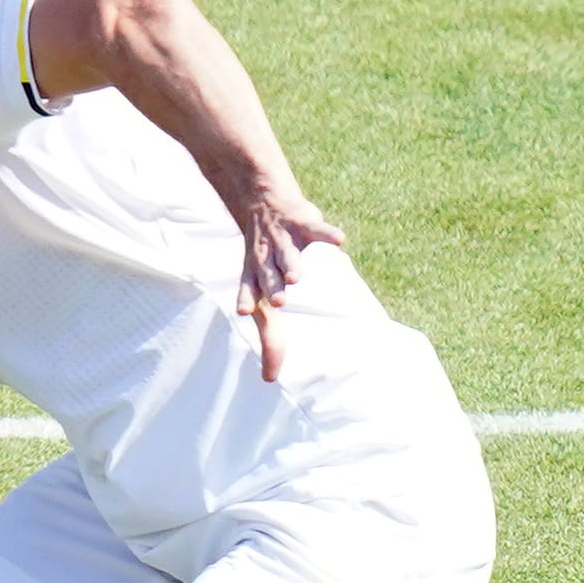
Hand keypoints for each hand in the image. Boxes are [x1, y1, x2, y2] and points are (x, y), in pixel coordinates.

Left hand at [225, 189, 349, 382]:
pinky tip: (340, 240)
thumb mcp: (260, 294)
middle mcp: (267, 258)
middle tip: (279, 300)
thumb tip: (268, 379)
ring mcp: (285, 240)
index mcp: (255, 275)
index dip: (247, 299)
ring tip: (297, 276)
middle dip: (273, 286)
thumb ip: (268, 338)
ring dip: (293, 264)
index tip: (244, 312)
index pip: (250, 290)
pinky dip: (327, 234)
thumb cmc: (262, 261)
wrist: (260, 203)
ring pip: (289, 254)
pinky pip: (317, 229)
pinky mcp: (303, 223)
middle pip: (269, 275)